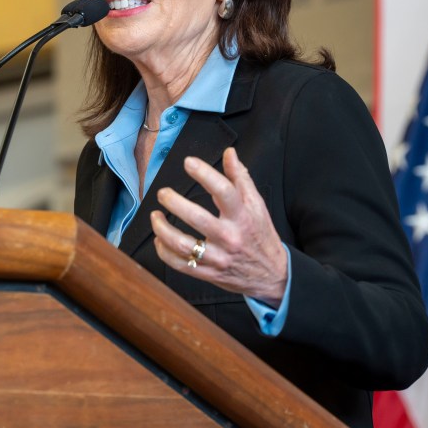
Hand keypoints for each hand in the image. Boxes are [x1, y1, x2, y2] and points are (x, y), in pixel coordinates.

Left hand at [150, 147, 287, 304]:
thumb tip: (229, 153)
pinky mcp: (209, 273)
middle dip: (175, 203)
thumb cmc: (260, 234)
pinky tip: (160, 239)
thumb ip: (241, 178)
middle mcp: (230, 237)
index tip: (189, 162)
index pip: (224, 191)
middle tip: (163, 193)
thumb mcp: (257, 204)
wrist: (272, 274)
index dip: (205, 174)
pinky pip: (181, 264)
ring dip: (163, 229)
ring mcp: (218, 257)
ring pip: (184, 245)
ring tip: (155, 216)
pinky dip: (165, 252)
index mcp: (243, 216)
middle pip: (198, 219)